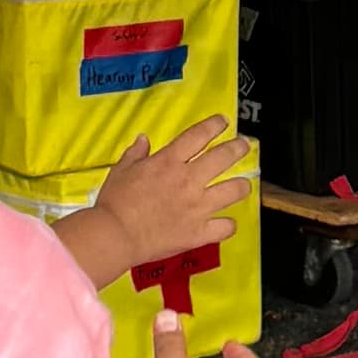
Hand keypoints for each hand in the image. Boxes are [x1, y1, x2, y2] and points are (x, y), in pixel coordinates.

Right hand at [89, 112, 253, 275]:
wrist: (115, 236)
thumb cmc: (114, 202)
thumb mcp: (121, 170)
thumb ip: (135, 153)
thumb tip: (143, 139)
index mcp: (169, 161)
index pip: (199, 135)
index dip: (215, 125)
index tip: (223, 122)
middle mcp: (188, 180)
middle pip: (224, 156)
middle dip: (238, 147)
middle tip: (243, 145)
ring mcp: (197, 207)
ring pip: (234, 190)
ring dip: (241, 185)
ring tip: (243, 185)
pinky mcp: (198, 232)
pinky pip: (226, 227)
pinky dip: (228, 225)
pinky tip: (226, 223)